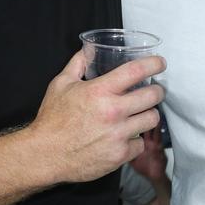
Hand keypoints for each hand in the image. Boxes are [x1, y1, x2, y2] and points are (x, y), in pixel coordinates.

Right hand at [30, 50, 164, 183]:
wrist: (44, 155)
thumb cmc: (52, 120)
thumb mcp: (61, 84)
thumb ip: (78, 64)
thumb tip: (88, 49)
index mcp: (100, 91)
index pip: (136, 71)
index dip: (154, 63)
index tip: (160, 63)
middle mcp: (113, 111)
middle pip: (153, 96)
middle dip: (157, 91)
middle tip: (154, 91)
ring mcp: (118, 134)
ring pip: (151, 119)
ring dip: (148, 115)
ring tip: (140, 114)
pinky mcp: (119, 155)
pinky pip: (140, 143)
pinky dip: (134, 140)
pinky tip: (125, 137)